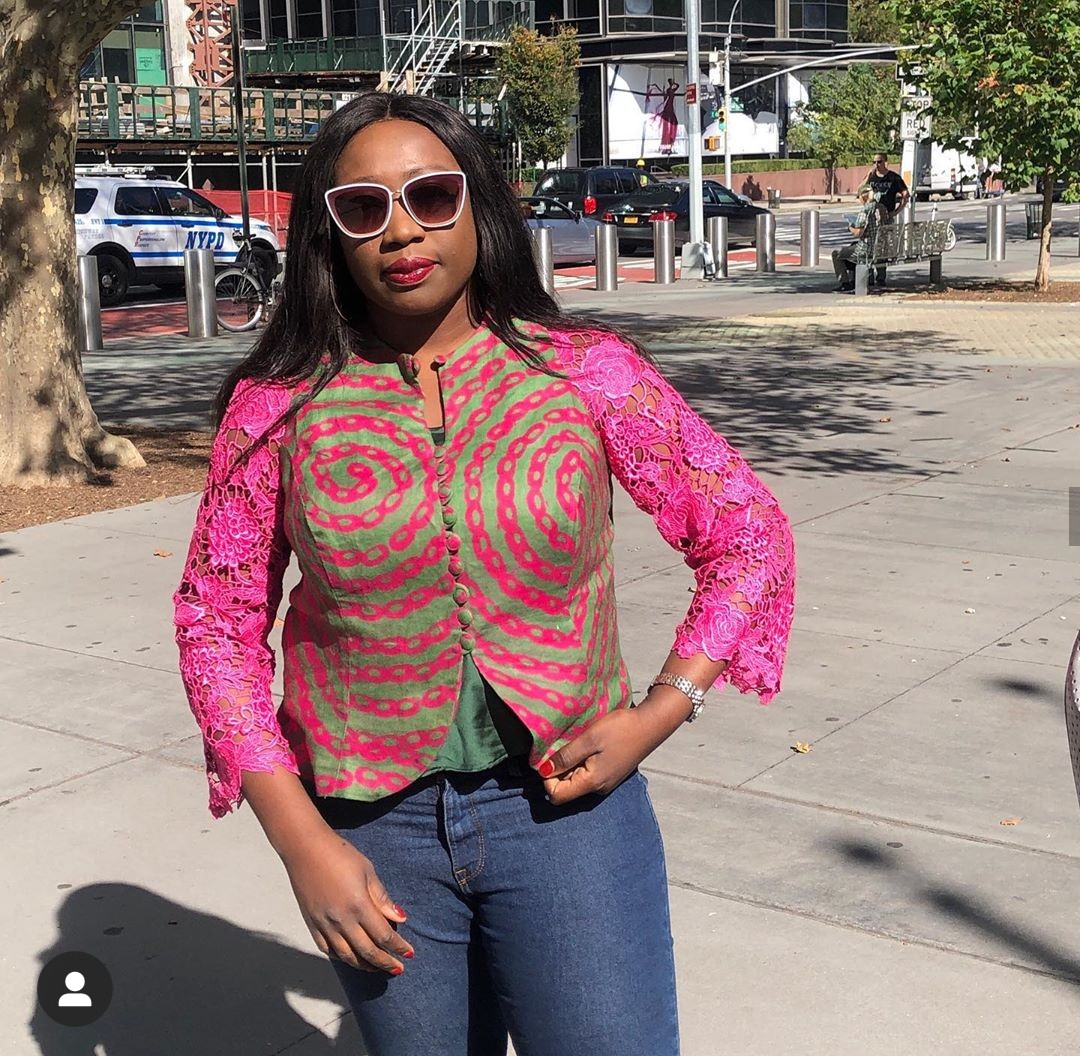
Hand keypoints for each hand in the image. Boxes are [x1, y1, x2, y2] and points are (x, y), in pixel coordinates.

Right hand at [282, 827, 413, 974]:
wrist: (305, 849)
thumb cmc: (340, 855)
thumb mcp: (368, 871)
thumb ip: (382, 899)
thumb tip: (401, 919)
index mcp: (359, 906)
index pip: (384, 935)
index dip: (398, 947)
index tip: (409, 953)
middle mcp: (341, 921)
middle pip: (367, 951)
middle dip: (385, 962)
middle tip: (398, 969)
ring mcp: (324, 925)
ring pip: (347, 956)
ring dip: (365, 965)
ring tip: (378, 968)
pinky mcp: (312, 925)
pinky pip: (328, 950)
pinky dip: (342, 958)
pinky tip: (351, 958)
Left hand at [540, 700, 684, 805]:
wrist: (651, 723)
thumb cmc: (621, 729)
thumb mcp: (589, 739)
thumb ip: (566, 757)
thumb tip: (544, 771)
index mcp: (592, 783)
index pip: (557, 795)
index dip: (547, 779)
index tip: (550, 757)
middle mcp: (598, 788)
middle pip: (565, 789)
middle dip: (557, 770)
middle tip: (562, 746)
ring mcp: (605, 782)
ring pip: (575, 780)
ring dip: (569, 764)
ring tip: (575, 743)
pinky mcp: (610, 773)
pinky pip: (586, 774)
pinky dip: (580, 762)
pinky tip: (586, 745)